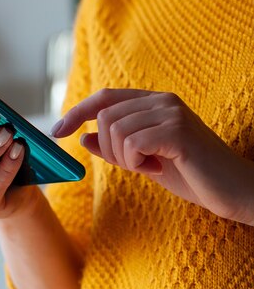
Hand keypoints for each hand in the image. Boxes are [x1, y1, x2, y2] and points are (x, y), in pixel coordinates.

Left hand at [51, 88, 253, 224]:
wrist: (232, 190)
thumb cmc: (191, 175)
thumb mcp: (144, 160)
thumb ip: (117, 146)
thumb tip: (84, 137)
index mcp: (154, 102)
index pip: (104, 98)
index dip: (76, 112)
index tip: (56, 132)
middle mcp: (162, 100)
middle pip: (105, 118)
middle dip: (109, 149)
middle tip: (137, 165)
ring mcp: (170, 112)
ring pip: (115, 131)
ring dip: (125, 159)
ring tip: (153, 166)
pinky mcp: (176, 130)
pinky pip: (131, 144)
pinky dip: (136, 163)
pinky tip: (159, 168)